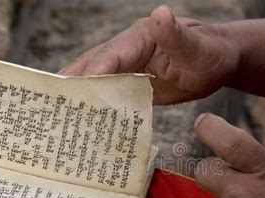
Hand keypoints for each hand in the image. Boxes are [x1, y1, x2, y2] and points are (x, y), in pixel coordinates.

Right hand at [59, 6, 239, 104]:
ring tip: (55, 110)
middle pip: (94, 63)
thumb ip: (175, 35)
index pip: (112, 55)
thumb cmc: (210, 53)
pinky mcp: (132, 80)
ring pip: (96, 77)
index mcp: (140, 37)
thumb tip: (160, 14)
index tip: (74, 88)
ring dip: (77, 92)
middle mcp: (129, 49)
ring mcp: (128, 65)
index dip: (94, 71)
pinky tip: (84, 116)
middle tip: (48, 101)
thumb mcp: (196, 47)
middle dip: (72, 81)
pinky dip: (95, 102)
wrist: (217, 62)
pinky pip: (109, 90)